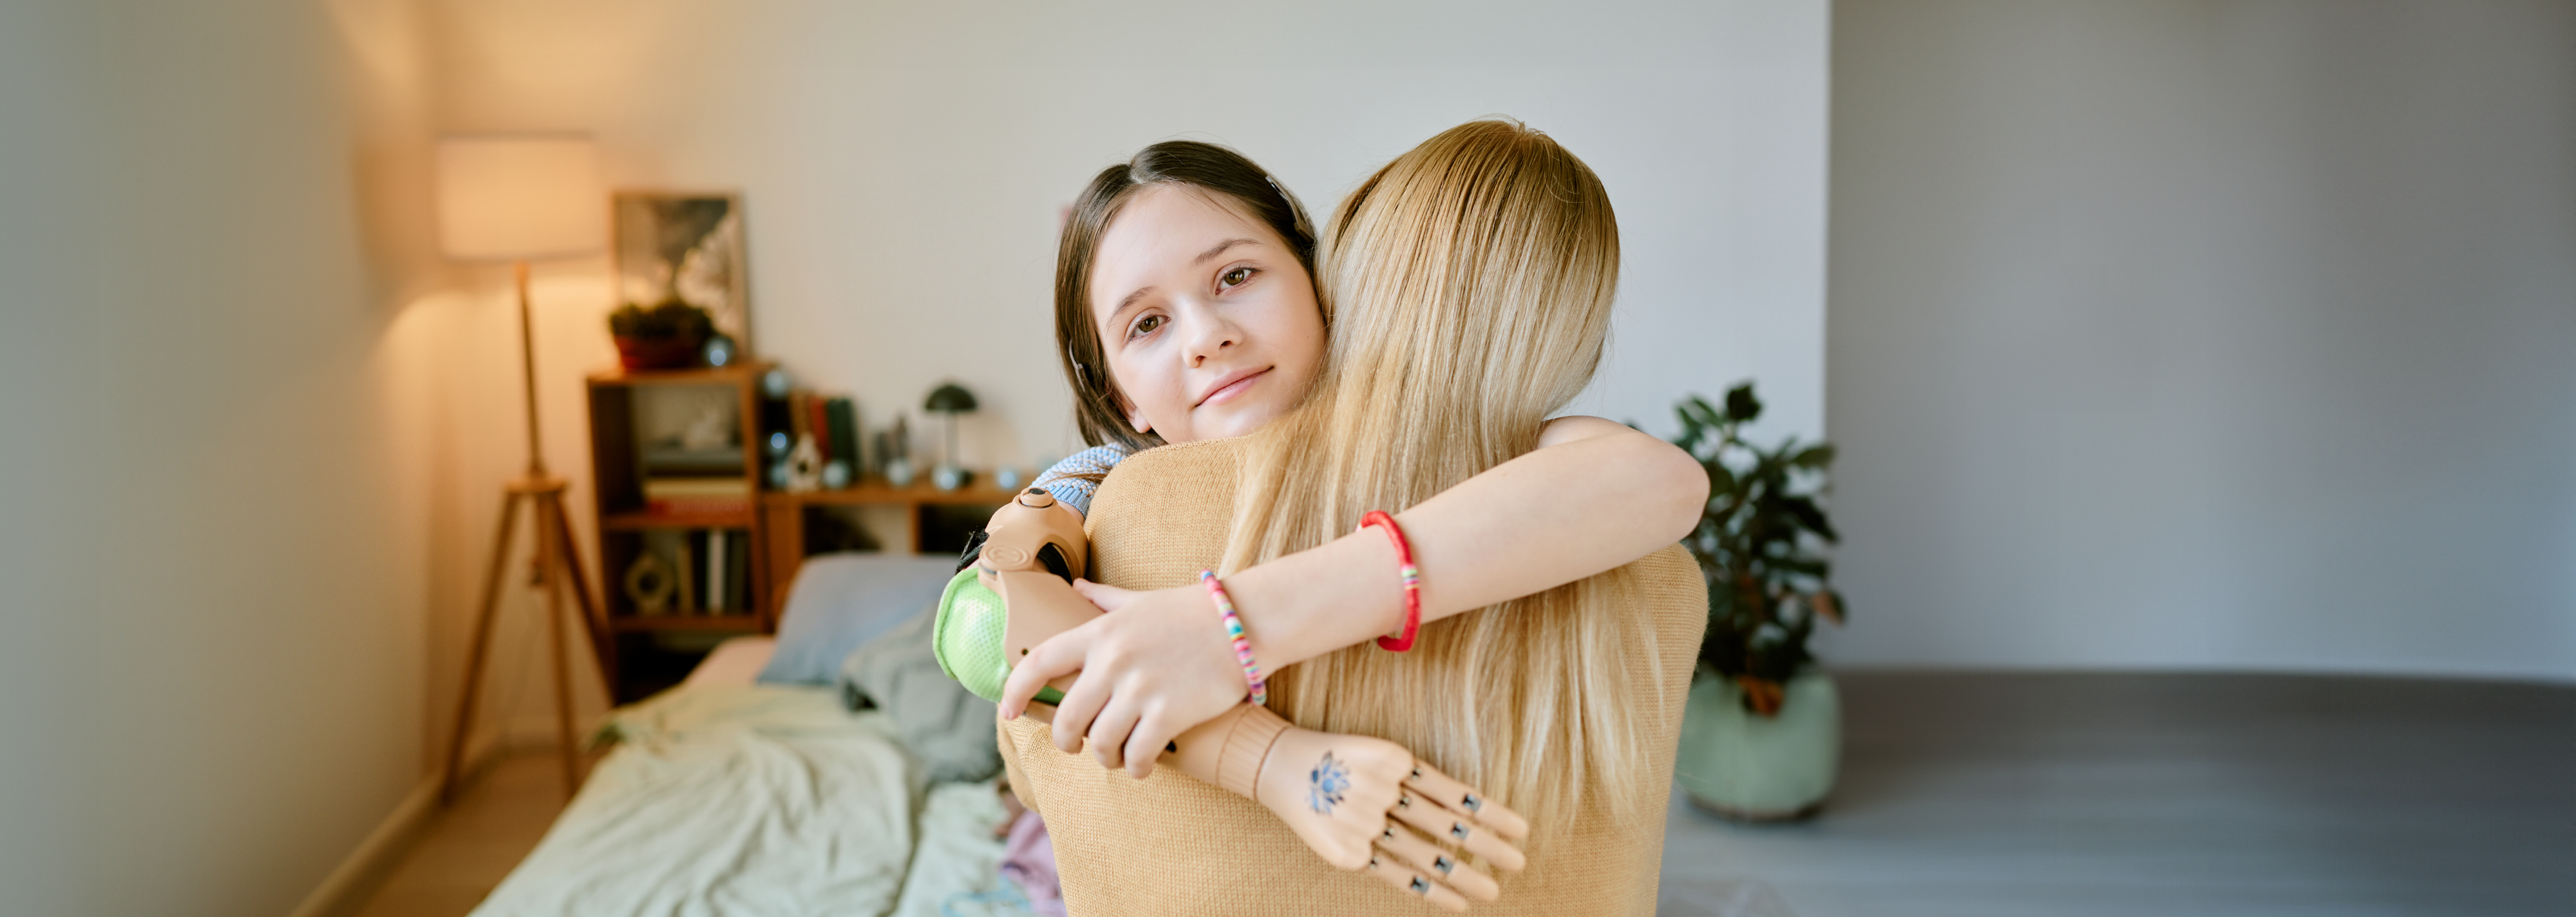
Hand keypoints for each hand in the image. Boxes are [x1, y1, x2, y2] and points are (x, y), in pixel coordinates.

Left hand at [998, 579, 1252, 777]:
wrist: (1244, 622)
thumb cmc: (1192, 612)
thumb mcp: (1140, 600)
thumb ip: (1103, 600)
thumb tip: (1074, 588)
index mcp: (1100, 633)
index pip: (1041, 663)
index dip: (1016, 691)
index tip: (1008, 713)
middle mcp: (1112, 661)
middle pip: (1067, 719)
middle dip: (1067, 741)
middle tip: (1078, 747)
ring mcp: (1139, 688)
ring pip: (1100, 744)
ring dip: (1105, 758)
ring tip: (1117, 756)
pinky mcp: (1168, 713)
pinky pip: (1137, 756)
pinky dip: (1135, 768)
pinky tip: (1142, 766)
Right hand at [1252, 728, 1529, 910]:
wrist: (1283, 768)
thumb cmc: (1343, 759)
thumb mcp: (1381, 754)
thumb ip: (1417, 778)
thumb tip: (1467, 809)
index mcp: (1395, 762)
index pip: (1453, 793)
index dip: (1490, 812)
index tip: (1522, 830)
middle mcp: (1380, 792)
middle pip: (1445, 825)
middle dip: (1486, 847)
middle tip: (1519, 863)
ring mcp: (1363, 824)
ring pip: (1424, 855)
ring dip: (1463, 875)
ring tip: (1494, 891)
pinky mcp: (1349, 853)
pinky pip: (1397, 875)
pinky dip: (1428, 890)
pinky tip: (1456, 902)